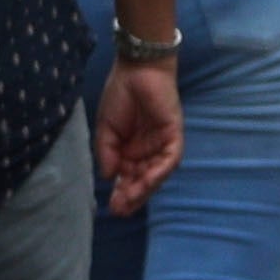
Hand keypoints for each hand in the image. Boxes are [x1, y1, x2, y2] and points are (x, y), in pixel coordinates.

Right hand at [94, 59, 183, 215]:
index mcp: (130, 150)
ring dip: (145, 188)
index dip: (121, 193)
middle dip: (133, 196)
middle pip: (142, 180)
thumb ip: (106, 153)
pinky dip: (160, 171)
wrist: (136, 69)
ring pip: (156, 173)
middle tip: (120, 210)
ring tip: (130, 200)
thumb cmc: (119, 95)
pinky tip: (147, 181)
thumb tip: (107, 177)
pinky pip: (170, 158)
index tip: (112, 207)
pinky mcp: (173, 135)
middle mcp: (147, 151)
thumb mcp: (105, 128)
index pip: (128, 178)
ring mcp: (162, 144)